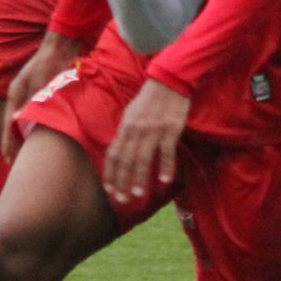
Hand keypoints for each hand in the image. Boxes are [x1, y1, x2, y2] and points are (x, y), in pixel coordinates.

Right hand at [1, 32, 83, 160]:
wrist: (68, 40)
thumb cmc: (55, 58)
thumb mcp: (42, 80)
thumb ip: (32, 100)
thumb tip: (17, 121)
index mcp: (16, 92)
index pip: (9, 124)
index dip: (9, 143)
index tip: (9, 160)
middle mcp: (22, 93)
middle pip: (15, 124)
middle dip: (16, 143)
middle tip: (16, 163)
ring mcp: (34, 92)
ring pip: (27, 120)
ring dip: (27, 137)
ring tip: (30, 155)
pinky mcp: (46, 91)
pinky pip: (39, 115)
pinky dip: (39, 127)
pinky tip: (46, 137)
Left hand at [102, 78, 191, 203]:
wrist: (169, 81)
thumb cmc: (149, 98)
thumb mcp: (131, 113)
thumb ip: (126, 132)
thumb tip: (119, 150)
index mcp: (125, 127)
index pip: (113, 154)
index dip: (110, 173)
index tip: (110, 190)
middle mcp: (136, 130)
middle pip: (125, 160)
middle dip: (122, 182)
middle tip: (122, 200)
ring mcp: (153, 131)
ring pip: (143, 159)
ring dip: (139, 179)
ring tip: (138, 195)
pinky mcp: (170, 129)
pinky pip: (166, 152)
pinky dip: (165, 167)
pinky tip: (164, 181)